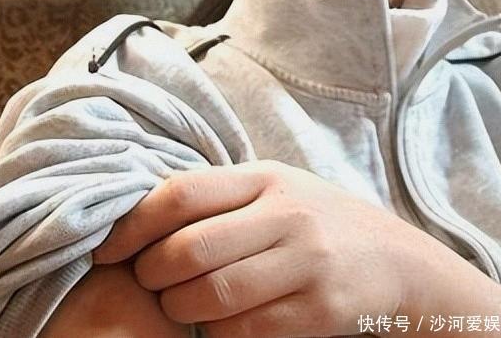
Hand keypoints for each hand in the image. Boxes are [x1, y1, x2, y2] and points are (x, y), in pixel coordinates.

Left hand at [94, 160, 418, 337]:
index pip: (182, 194)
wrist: (394, 259)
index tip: (107, 247)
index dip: (133, 224)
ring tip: (176, 303)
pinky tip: (216, 322)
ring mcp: (305, 263)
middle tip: (145, 280)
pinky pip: (244, 330)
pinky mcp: (319, 310)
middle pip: (189, 249)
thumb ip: (219, 195)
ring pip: (212, 295)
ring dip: (178, 308)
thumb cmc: (315, 219)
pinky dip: (216, 332)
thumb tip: (142, 213)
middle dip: (150, 273)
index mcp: (265, 177)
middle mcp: (285, 214)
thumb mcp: (273, 188)